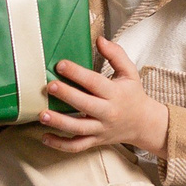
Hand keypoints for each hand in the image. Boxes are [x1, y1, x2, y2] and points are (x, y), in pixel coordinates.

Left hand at [37, 35, 168, 157]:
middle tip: (49, 86)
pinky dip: (60, 144)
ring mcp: (100, 129)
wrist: (143, 124)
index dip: (77, 73)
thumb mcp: (130, 72)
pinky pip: (76, 146)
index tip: (60, 64)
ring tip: (42, 114)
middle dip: (67, 96)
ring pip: (78, 128)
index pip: (95, 82)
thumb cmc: (133, 95)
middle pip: (85, 105)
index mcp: (115, 94)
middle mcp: (108, 112)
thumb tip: (100, 39)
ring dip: (59, 122)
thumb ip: (116, 54)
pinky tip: (45, 137)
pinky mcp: (95, 141)